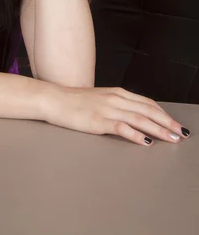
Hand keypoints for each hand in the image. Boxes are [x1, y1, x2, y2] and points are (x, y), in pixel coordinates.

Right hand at [42, 83, 190, 145]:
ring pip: (139, 119)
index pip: (147, 103)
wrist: (54, 99)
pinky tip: (145, 142)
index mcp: (116, 93)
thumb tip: (132, 115)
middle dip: (167, 122)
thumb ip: (116, 105)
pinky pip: (122, 127)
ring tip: (171, 138)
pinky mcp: (98, 120)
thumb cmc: (74, 101)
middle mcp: (115, 99)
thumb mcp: (99, 99)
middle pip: (148, 110)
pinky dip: (136, 135)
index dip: (163, 113)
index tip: (175, 123)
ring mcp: (107, 109)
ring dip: (158, 129)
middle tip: (181, 132)